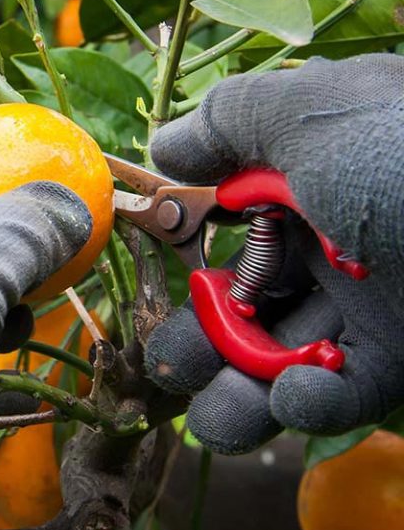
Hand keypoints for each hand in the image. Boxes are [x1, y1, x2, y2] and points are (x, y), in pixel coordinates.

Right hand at [144, 54, 403, 453]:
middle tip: (169, 367)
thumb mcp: (310, 112)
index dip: (183, 254)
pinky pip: (344, 389)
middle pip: (245, 297)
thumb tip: (165, 144)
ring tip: (215, 417)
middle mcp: (332, 235)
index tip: (151, 281)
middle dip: (200, 339)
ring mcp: (370, 300)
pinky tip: (296, 400)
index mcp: (307, 170)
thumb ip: (226, 121)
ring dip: (240, 391)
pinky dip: (311, 403)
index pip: (224, 219)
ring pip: (282, 353)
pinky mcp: (403, 356)